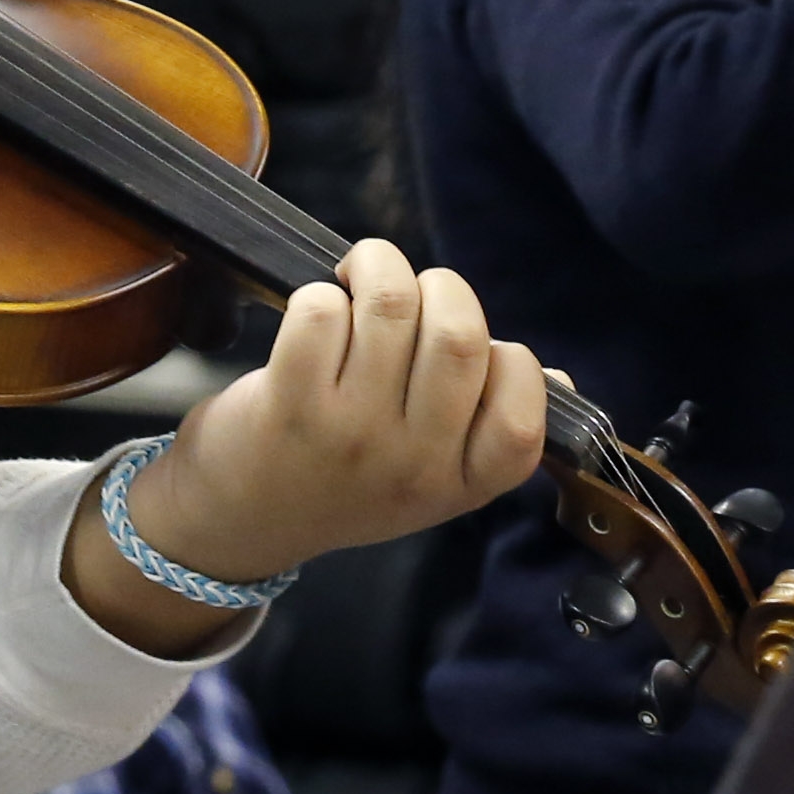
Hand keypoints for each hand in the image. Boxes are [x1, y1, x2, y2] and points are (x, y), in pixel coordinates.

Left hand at [62, 241, 546, 653]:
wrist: (238, 525)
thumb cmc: (344, 481)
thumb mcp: (432, 480)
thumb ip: (486, 431)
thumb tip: (556, 376)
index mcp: (461, 483)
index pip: (524, 412)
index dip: (509, 359)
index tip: (476, 354)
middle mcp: (412, 463)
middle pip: (459, 336)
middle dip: (442, 288)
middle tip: (413, 296)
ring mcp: (351, 433)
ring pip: (390, 305)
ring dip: (378, 268)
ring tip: (362, 280)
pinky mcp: (289, 403)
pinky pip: (323, 309)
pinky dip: (322, 292)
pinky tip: (317, 314)